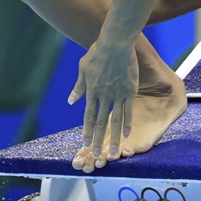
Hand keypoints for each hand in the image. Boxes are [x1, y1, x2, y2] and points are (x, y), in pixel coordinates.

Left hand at [68, 39, 137, 162]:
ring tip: (114, 153)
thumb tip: (71, 101)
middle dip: (98, 140)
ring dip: (114, 138)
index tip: (84, 143)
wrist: (115, 44)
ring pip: (115, 121)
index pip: (88, 116)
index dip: (86, 131)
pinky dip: (128, 123)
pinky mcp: (130, 91)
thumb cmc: (97, 54)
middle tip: (96, 156)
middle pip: (100, 123)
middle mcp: (104, 96)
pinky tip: (127, 135)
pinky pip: (129, 111)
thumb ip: (78, 87)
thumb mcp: (83, 69)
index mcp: (92, 91)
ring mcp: (118, 95)